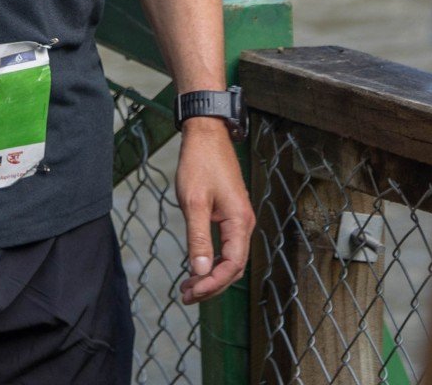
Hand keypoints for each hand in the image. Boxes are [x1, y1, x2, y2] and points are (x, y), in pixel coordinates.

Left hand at [175, 120, 253, 304]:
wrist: (206, 135)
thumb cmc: (200, 164)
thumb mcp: (194, 202)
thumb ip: (198, 238)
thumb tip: (200, 271)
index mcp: (240, 222)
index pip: (233, 265)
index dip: (213, 283)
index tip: (192, 292)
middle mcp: (245, 224)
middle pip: (234, 267)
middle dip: (211, 285)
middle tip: (186, 295)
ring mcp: (239, 219)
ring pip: (230, 258)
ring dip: (211, 275)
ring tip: (188, 287)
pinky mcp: (231, 214)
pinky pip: (226, 246)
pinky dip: (212, 260)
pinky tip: (196, 266)